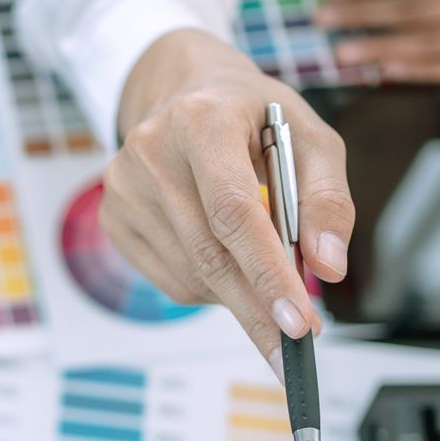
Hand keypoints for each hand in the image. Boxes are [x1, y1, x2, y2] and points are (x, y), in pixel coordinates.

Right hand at [105, 29, 353, 374]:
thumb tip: (327, 268)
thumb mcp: (309, 138)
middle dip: (258, 310)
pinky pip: (172, 282)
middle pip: (210, 255)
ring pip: (192, 276)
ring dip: (239, 296)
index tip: (299, 323)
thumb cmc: (253, 117)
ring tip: (266, 278)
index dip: (268, 273)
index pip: (234, 212)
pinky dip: (211, 289)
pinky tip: (226, 261)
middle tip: (294, 350)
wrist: (185, 91)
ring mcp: (122, 188)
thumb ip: (327, 200)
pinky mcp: (112, 218)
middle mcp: (150, 152)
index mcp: (202, 121)